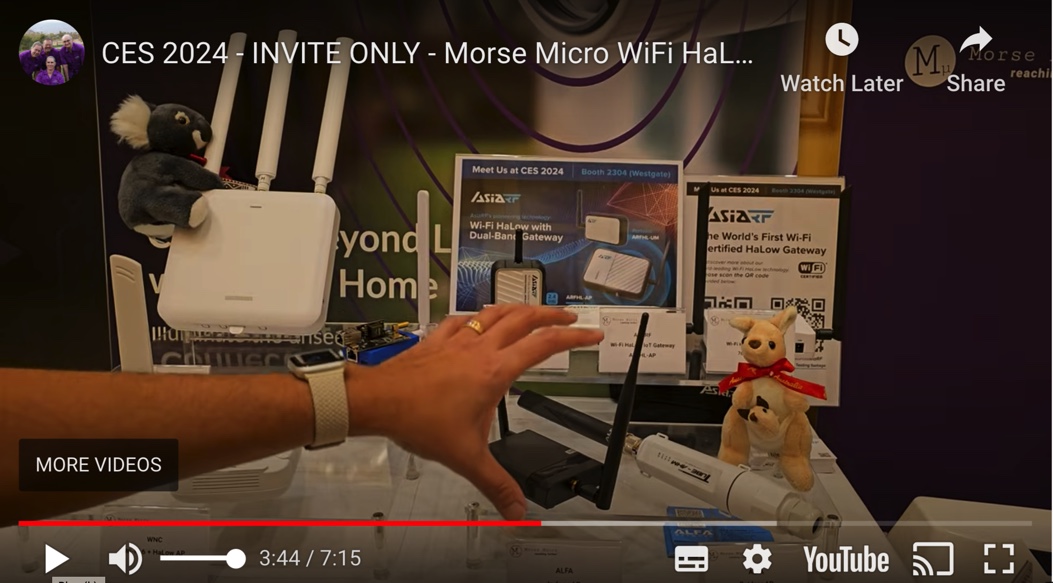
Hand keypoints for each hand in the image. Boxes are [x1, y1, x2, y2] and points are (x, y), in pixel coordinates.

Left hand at [349, 305, 602, 519]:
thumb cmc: (419, 421)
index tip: (591, 333)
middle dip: (552, 315)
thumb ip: (496, 484)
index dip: (574, 336)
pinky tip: (476, 322)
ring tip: (531, 312)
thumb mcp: (466, 457)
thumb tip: (517, 510)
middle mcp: (480, 349)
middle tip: (570, 316)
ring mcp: (458, 341)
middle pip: (525, 319)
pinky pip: (464, 320)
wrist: (378, 401)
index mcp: (495, 372)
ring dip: (519, 309)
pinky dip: (478, 317)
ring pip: (496, 313)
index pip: (545, 345)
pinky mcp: (437, 340)